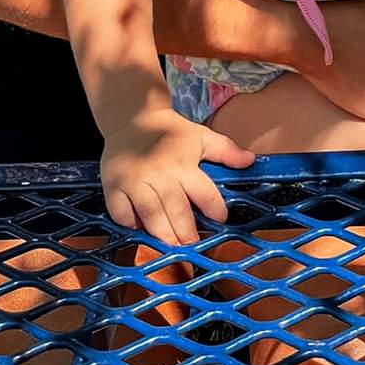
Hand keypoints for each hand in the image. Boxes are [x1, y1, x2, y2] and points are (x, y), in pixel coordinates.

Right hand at [100, 108, 254, 246]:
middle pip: (176, 210)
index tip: (220, 219)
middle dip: (186, 233)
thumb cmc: (170, 131)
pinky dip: (131, 226)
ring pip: (150, 216)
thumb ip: (226, 151)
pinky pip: (122, 214)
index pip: (205, 193)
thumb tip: (250, 160)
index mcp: (184, 163)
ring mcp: (134, 182)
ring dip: (162, 235)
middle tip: (192, 246)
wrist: (132, 117)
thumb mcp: (201, 136)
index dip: (215, 210)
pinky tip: (142, 231)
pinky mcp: (114, 187)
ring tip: (172, 247)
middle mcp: (159, 174)